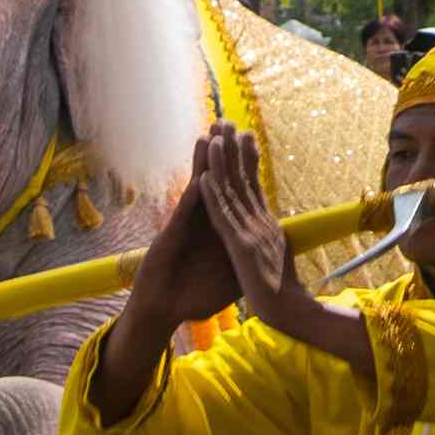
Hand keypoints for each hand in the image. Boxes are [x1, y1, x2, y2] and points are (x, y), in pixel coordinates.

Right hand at [92, 126, 268, 405]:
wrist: (163, 311)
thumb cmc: (193, 297)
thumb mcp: (230, 280)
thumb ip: (247, 264)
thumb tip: (270, 258)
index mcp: (219, 228)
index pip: (233, 193)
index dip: (242, 167)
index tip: (251, 142)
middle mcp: (203, 221)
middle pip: (217, 181)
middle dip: (223, 152)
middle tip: (230, 122)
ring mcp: (188, 226)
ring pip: (200, 188)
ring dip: (205, 162)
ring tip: (212, 135)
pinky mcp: (173, 236)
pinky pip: (187, 212)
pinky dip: (195, 195)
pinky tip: (201, 177)